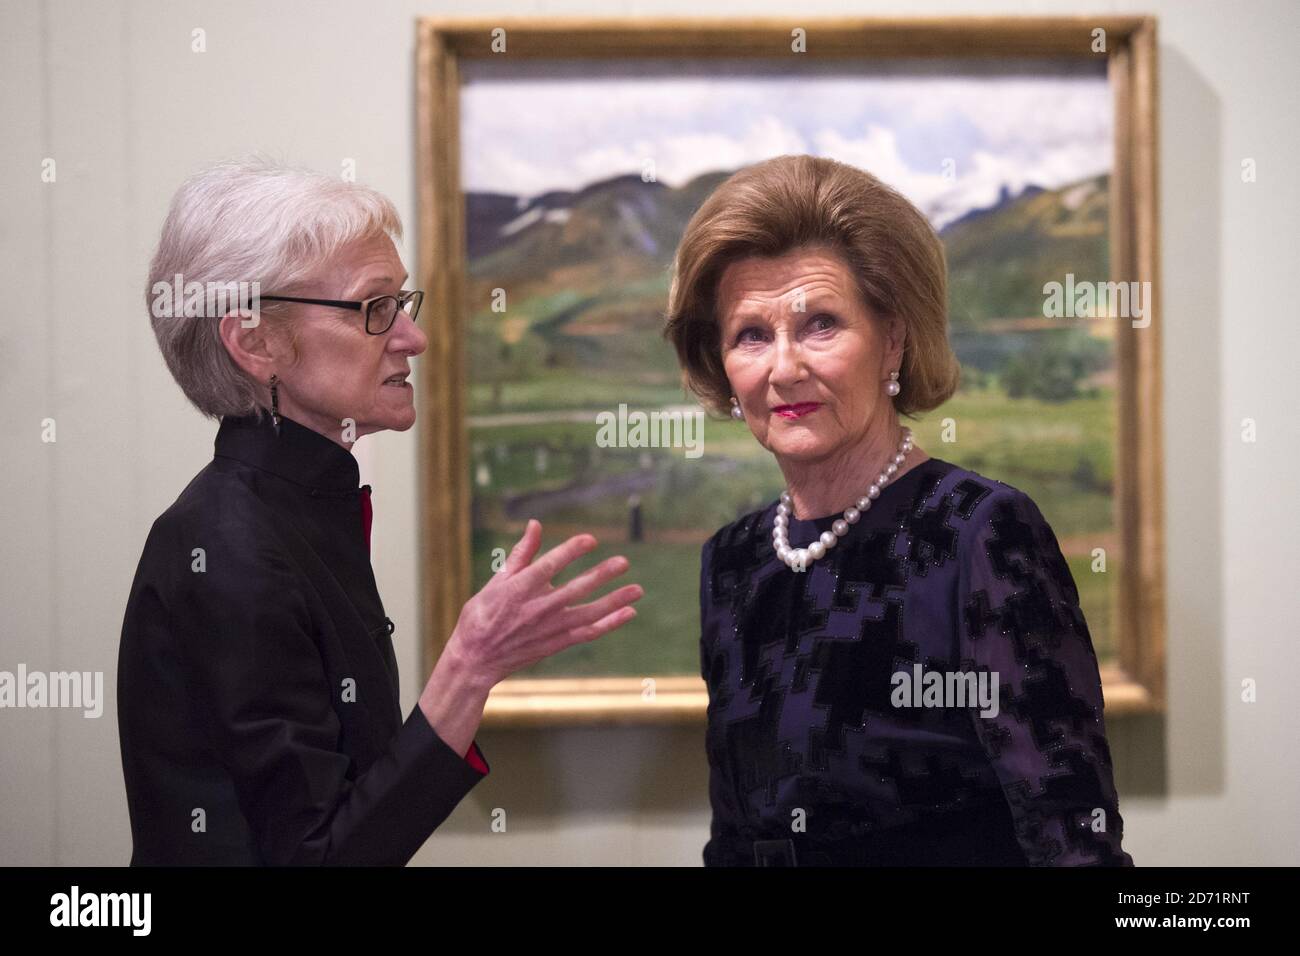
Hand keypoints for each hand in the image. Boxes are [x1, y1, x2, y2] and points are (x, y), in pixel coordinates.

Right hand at [446, 520, 642, 688]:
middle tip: (624, 562)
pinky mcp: (557, 643)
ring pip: (588, 613)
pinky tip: (628, 612)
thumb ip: (521, 553)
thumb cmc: (482, 614)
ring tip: (638, 589)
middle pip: (575, 589)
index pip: (550, 566)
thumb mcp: (497, 581)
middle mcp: (538, 608)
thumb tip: (536, 524)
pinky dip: (610, 624)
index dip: (570, 551)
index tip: (590, 540)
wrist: (476, 658)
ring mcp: (550, 628)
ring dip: (614, 601)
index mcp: (520, 588)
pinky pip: (588, 633)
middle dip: (601, 575)